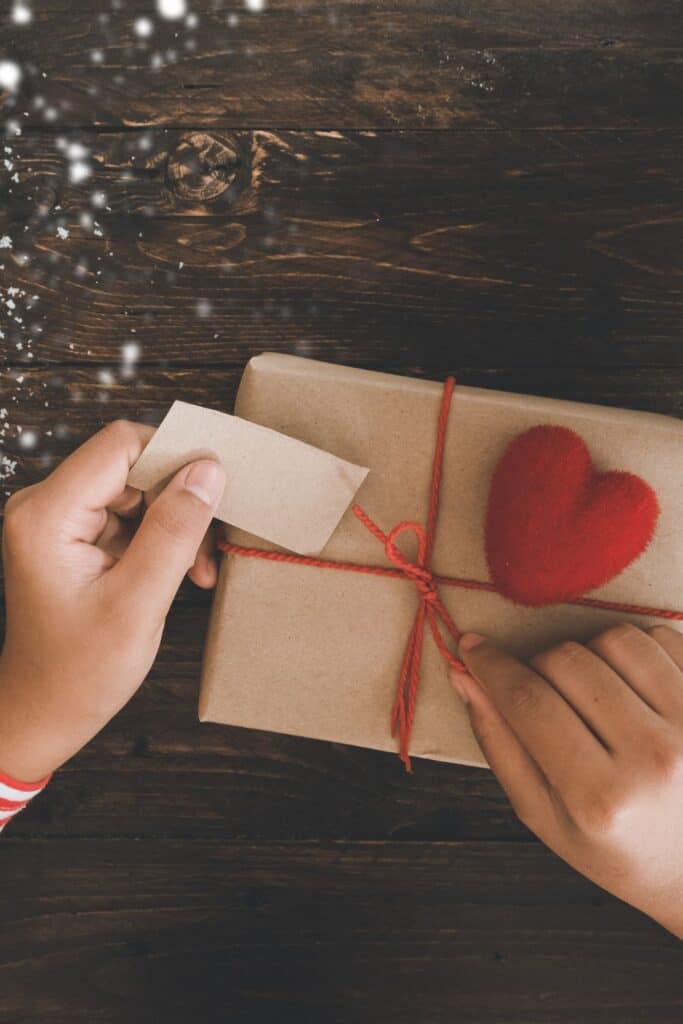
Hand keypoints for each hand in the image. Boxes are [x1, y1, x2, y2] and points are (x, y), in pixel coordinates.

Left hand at [0, 420, 225, 780]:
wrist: (44, 711)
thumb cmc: (79, 671)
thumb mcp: (138, 604)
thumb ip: (174, 532)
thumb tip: (208, 471)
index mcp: (48, 515)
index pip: (121, 445)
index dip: (175, 456)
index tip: (217, 488)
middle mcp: (45, 506)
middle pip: (132, 465)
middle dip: (180, 499)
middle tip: (209, 547)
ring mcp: (59, 520)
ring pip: (138, 489)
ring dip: (176, 523)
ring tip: (197, 568)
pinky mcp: (74, 536)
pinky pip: (130, 514)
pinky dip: (161, 538)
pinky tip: (182, 570)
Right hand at [452, 624, 682, 937]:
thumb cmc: (615, 845)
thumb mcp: (542, 814)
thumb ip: (498, 743)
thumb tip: (466, 675)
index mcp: (598, 797)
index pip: (528, 701)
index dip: (492, 666)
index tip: (473, 648)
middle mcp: (652, 758)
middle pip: (566, 661)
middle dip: (540, 667)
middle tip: (544, 695)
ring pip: (613, 639)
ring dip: (589, 655)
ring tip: (593, 694)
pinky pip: (660, 637)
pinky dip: (635, 651)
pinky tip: (630, 688)